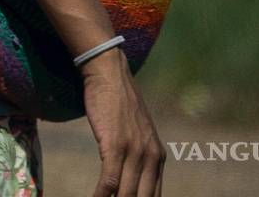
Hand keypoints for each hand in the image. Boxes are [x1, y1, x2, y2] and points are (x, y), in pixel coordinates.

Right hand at [82, 48, 165, 196]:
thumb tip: (129, 179)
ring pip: (127, 195)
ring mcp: (133, 152)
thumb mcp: (135, 133)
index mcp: (157, 157)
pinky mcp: (114, 146)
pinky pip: (110, 181)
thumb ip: (137, 156)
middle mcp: (150, 157)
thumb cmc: (117, 103)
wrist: (109, 74)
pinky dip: (101, 196)